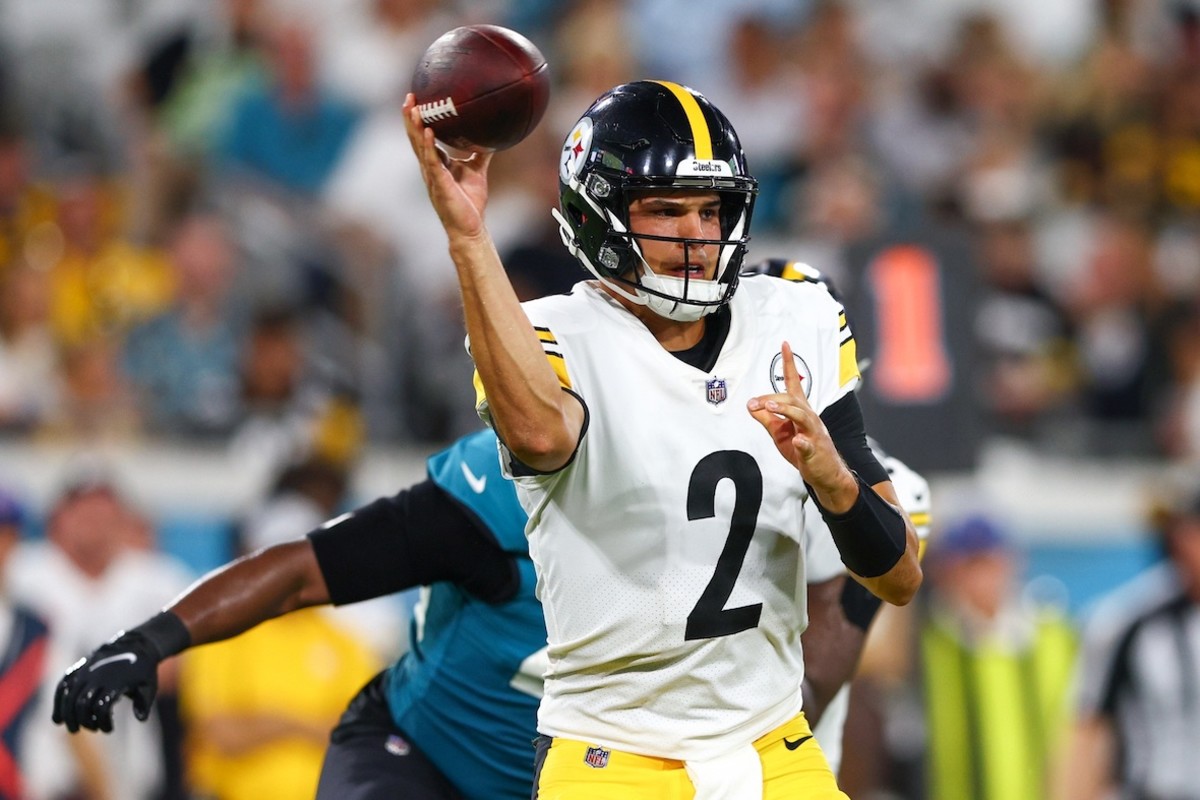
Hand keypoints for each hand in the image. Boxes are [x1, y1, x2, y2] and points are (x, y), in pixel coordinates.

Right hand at [52, 631, 159, 732]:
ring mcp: (86, 671)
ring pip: (70, 696)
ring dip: (69, 715)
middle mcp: (98, 676)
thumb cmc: (143, 670)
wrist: (135, 644)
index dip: (104, 722)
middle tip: (91, 730)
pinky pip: (63, 685)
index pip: (102, 707)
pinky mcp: (79, 668)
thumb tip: (140, 719)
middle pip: (82, 703)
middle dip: (84, 721)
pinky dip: (58, 702)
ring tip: (73, 729)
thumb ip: (144, 703)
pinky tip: (57, 718)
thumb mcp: (149, 685)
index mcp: (116, 682)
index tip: (109, 729)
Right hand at [403, 93, 492, 242]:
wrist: (469, 227)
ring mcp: (432, 176)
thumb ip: (480, 154)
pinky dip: (429, 147)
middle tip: (409, 97)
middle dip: (411, 118)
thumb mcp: (477, 170)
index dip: (419, 120)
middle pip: (416, 138)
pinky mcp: (439, 185)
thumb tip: (492, 137)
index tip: (417, 100)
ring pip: (420, 148)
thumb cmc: (470, 202)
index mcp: (436, 164)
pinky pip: (432, 162)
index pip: (423, 137)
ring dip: (416, 128)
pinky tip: (429, 132)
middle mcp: (429, 168)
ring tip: (414, 108)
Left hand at [747, 341, 856, 509]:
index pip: (793, 383)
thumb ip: (766, 418)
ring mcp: (813, 434)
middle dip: (773, 398)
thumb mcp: (780, 432)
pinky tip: (798, 441)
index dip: (788, 363)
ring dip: (786, 410)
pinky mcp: (814, 451)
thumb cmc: (803, 449)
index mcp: (800, 410)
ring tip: (770, 406)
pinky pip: (808, 445)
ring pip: (802, 416)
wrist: (825, 473)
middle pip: (792, 399)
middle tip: (754, 403)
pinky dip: (803, 443)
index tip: (785, 344)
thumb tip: (751, 405)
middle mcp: (809, 417)